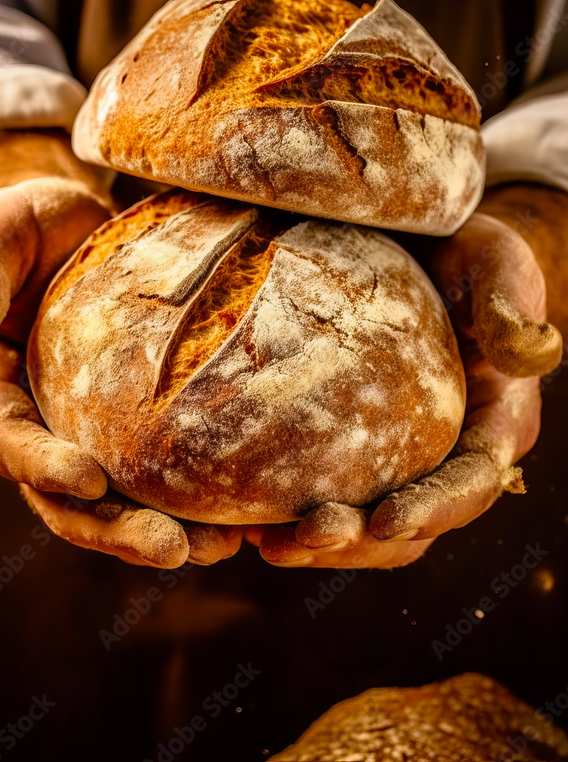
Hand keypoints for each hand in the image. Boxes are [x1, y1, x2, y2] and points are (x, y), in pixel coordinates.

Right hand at [0, 132, 241, 568]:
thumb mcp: (0, 232)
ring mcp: (82, 430)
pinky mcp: (126, 425)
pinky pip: (152, 473)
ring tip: (219, 548)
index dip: (43, 467)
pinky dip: (188, 500)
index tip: (90, 481)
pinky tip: (238, 515)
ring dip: (158, 532)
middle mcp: (36, 423)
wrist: (74, 226)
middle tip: (173, 549)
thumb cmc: (31, 223)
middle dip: (113, 530)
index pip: (9, 440)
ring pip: (112, 503)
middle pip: (63, 500)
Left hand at [247, 188, 563, 568]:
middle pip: (414, 526)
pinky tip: (247, 515)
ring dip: (323, 543)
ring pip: (368, 524)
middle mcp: (448, 451)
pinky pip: (328, 488)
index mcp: (494, 422)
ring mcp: (400, 453)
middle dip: (363, 543)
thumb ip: (509, 304)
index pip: (471, 483)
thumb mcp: (496, 263)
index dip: (434, 510)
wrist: (425, 240)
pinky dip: (292, 509)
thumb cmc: (469, 250)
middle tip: (306, 537)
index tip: (386, 522)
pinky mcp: (355, 442)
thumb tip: (536, 351)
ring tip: (267, 543)